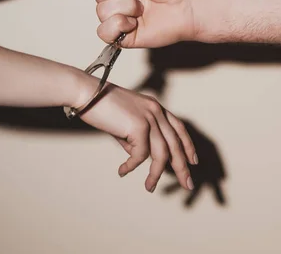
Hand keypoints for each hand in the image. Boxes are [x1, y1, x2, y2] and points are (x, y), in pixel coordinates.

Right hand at [73, 71, 197, 191]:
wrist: (87, 93)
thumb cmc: (101, 107)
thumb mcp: (124, 123)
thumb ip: (136, 138)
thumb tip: (142, 158)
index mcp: (155, 107)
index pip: (179, 127)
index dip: (187, 145)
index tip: (193, 161)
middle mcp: (156, 110)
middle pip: (176, 143)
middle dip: (182, 166)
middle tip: (188, 185)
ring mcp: (149, 117)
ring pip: (161, 153)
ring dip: (156, 174)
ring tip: (149, 187)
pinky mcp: (139, 125)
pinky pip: (140, 154)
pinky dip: (132, 166)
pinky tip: (122, 170)